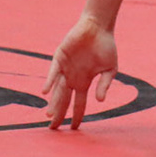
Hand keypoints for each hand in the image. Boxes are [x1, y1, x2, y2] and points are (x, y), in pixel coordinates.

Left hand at [43, 14, 117, 129]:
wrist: (98, 27)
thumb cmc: (106, 46)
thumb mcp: (110, 69)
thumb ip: (104, 84)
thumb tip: (100, 101)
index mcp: (84, 81)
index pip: (79, 103)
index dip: (77, 116)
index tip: (74, 128)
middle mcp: (72, 77)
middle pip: (64, 100)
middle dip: (59, 115)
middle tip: (53, 129)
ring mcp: (65, 69)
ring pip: (57, 90)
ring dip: (53, 102)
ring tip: (49, 115)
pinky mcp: (59, 58)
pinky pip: (53, 72)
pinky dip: (49, 82)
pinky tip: (45, 92)